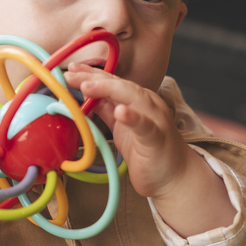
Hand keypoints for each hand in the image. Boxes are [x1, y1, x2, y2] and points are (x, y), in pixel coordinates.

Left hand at [64, 63, 234, 235]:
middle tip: (71, 75)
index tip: (71, 68)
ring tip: (88, 86)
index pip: (112, 81)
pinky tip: (120, 111)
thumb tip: (85, 96)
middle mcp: (148, 104)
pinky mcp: (157, 138)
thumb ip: (106, 110)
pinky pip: (145, 126)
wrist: (174, 177)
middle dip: (94, 78)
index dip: (91, 73)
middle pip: (119, 85)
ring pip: (133, 98)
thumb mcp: (120, 127)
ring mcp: (155, 119)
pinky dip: (132, 118)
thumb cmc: (148, 151)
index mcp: (138, 100)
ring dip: (109, 89)